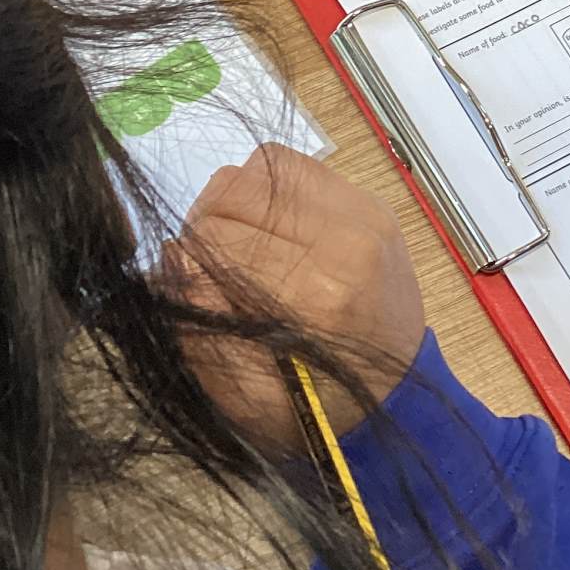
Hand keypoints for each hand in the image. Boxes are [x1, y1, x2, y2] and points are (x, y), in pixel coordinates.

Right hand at [164, 144, 426, 445]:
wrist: (394, 395)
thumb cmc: (312, 406)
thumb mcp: (243, 395)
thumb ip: (200, 325)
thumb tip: (175, 253)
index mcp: (315, 295)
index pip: (213, 235)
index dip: (191, 259)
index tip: (199, 287)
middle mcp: (346, 242)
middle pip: (232, 192)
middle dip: (208, 227)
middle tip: (217, 266)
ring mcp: (365, 214)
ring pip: (260, 167)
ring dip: (237, 202)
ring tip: (244, 243)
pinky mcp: (371, 202)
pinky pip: (296, 164)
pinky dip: (270, 188)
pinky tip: (274, 226)